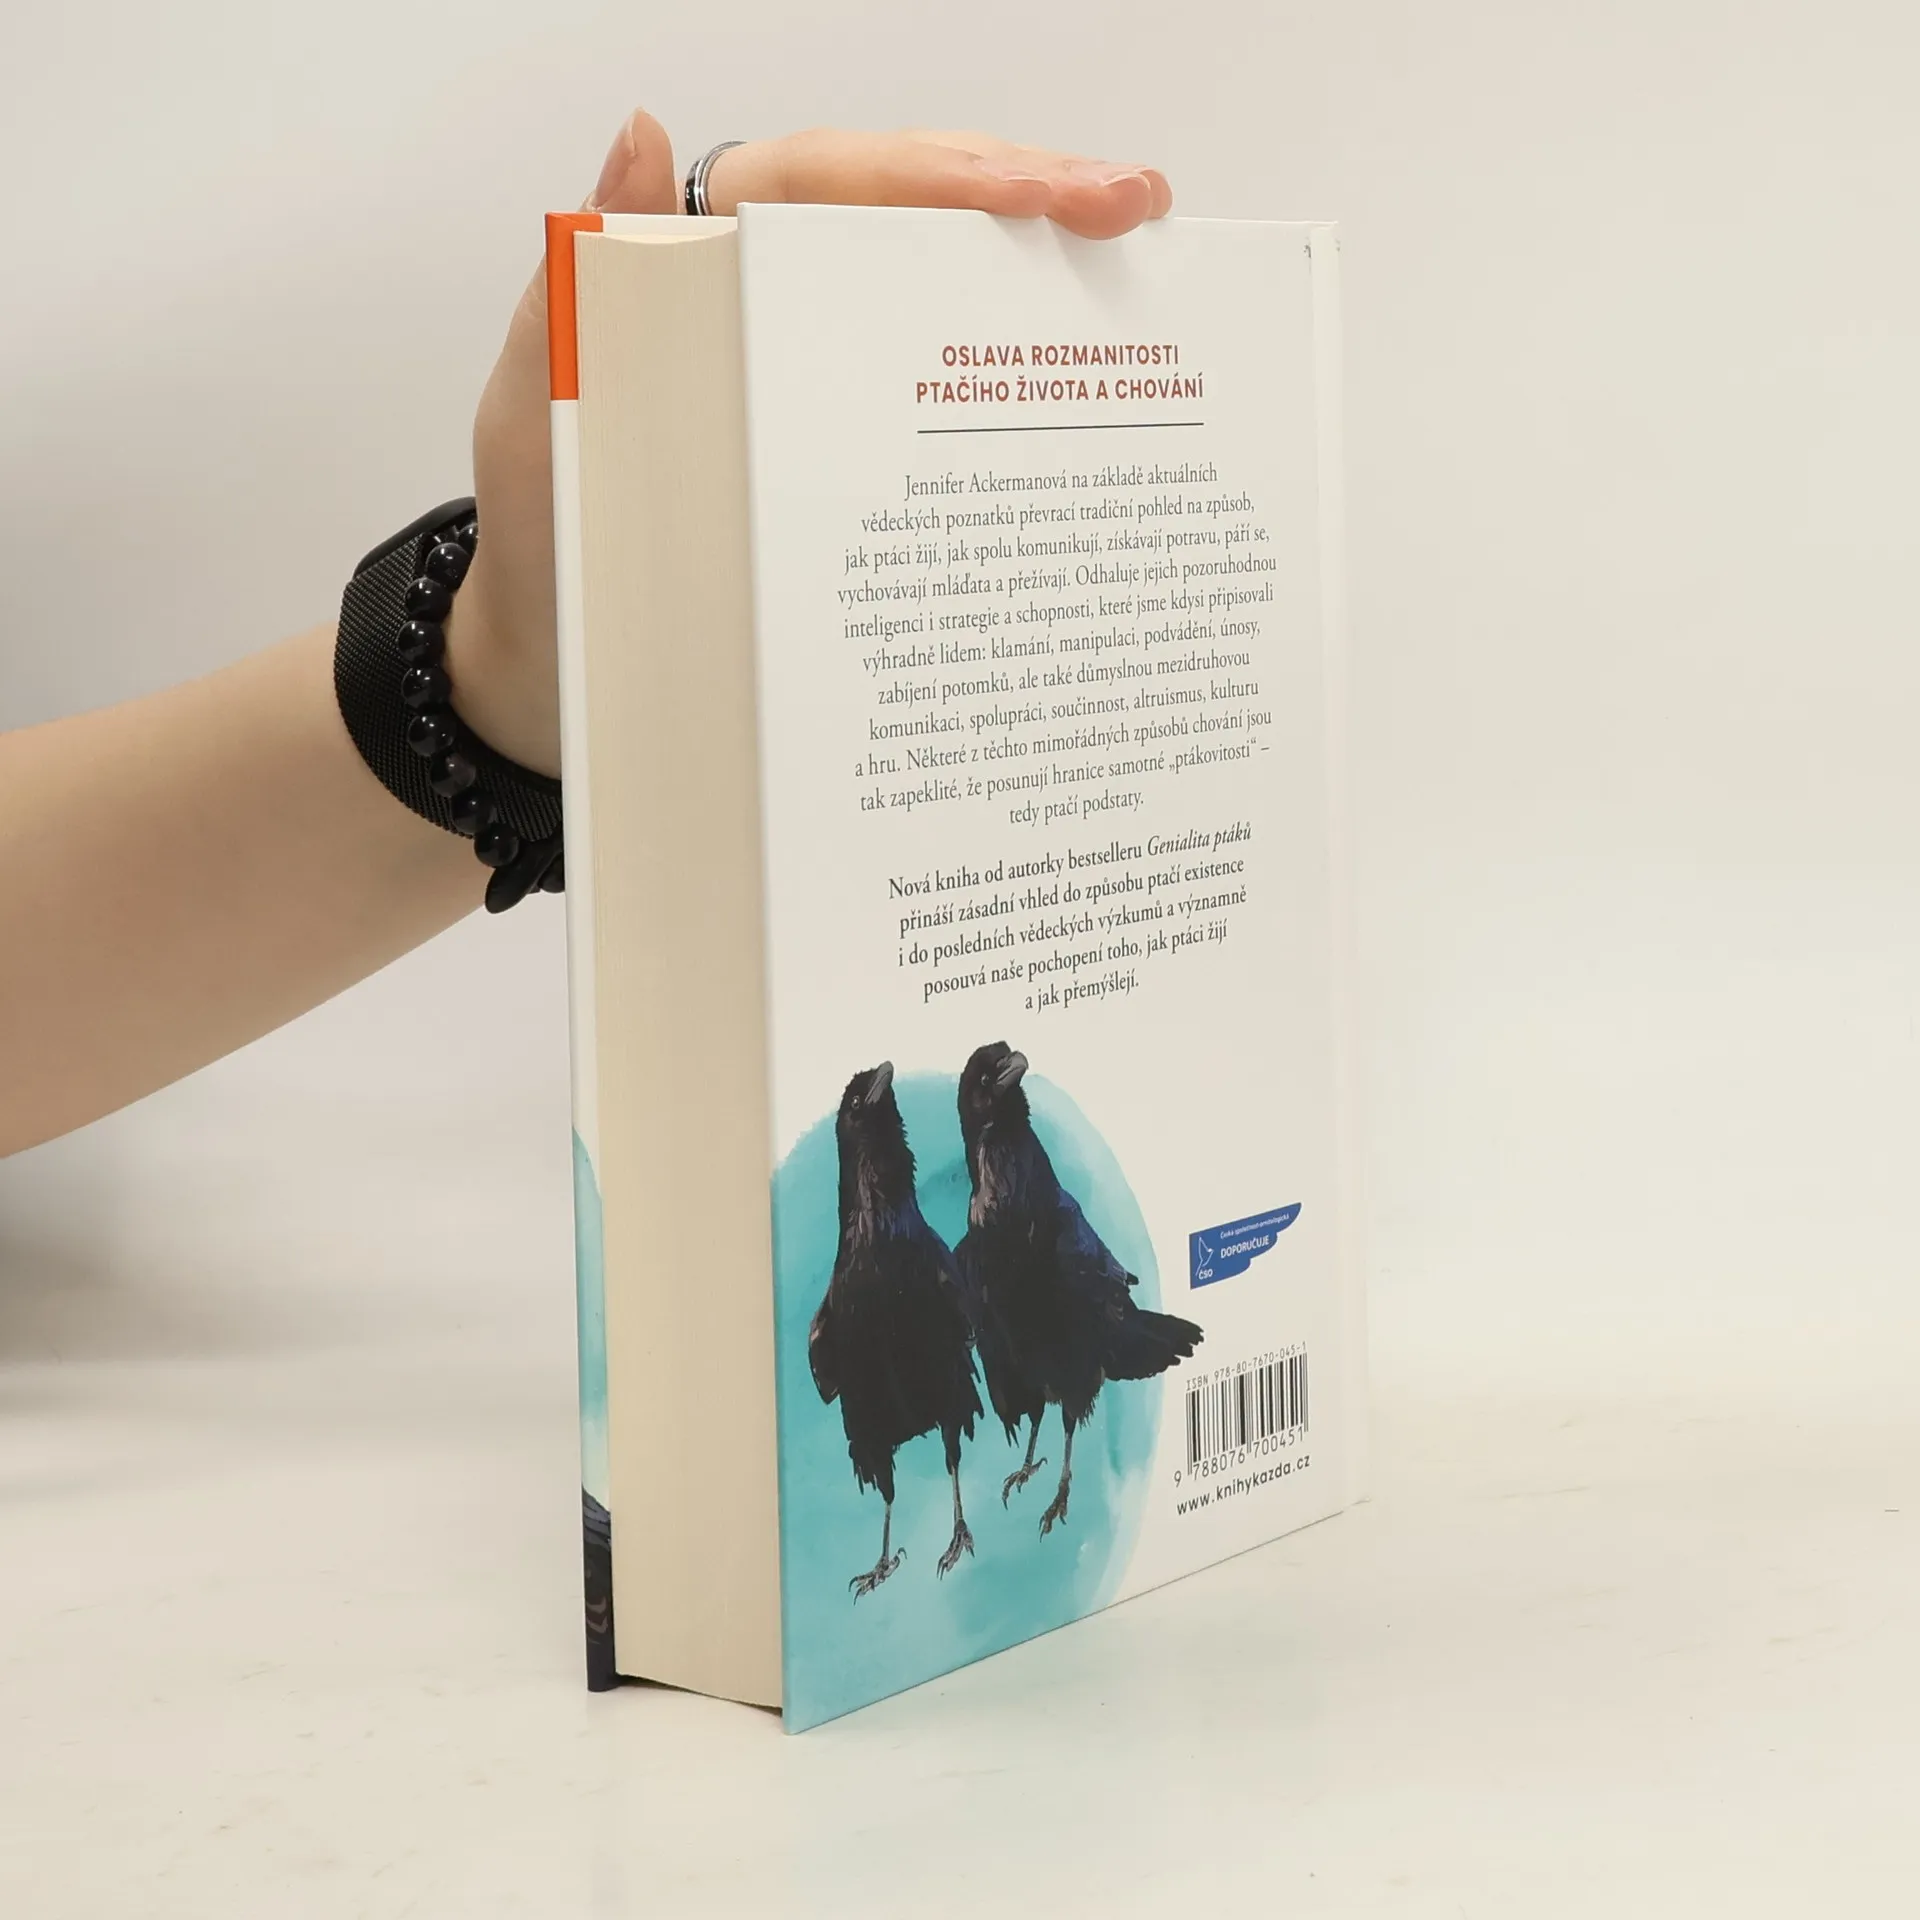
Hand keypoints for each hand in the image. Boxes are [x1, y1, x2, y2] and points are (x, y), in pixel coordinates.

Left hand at [448, 112, 1173, 776]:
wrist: (563, 668)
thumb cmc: (545, 543)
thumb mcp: (540, 405)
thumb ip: (580, 278)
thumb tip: (639, 133)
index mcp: (699, 262)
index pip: (838, 180)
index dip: (949, 176)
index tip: (1050, 193)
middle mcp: (771, 299)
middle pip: (915, 213)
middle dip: (1033, 199)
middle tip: (1135, 208)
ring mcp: (819, 370)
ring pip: (941, 290)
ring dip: (1042, 273)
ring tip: (1139, 259)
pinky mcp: (847, 442)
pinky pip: (936, 389)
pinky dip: (1013, 377)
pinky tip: (1083, 374)